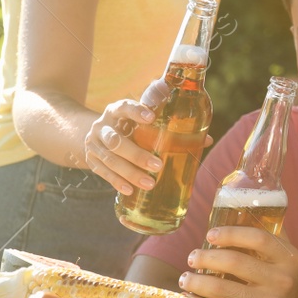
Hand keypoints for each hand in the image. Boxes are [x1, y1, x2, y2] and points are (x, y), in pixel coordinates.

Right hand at [83, 79, 211, 194]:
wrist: (92, 134)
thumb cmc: (128, 127)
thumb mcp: (141, 122)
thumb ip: (168, 128)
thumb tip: (206, 139)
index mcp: (117, 111)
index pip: (125, 107)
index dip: (136, 112)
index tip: (151, 117)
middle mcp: (102, 126)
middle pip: (116, 140)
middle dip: (137, 154)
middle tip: (157, 165)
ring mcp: (93, 144)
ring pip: (110, 160)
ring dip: (130, 173)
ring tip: (150, 183)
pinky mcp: (91, 160)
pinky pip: (103, 173)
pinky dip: (117, 182)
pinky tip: (130, 190)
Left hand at [180, 226, 297, 297]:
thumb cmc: (281, 276)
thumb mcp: (284, 255)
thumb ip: (268, 232)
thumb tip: (238, 202)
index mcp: (289, 257)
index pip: (258, 238)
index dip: (230, 233)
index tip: (210, 234)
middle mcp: (281, 280)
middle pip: (235, 262)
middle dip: (206, 258)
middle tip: (192, 256)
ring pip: (223, 289)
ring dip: (197, 282)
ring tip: (185, 277)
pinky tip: (191, 295)